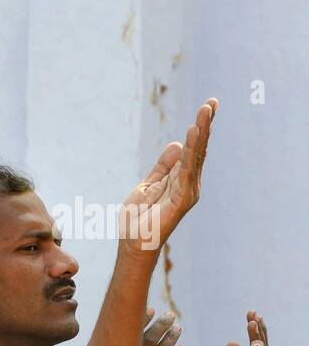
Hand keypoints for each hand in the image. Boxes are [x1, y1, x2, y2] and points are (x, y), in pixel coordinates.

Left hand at [119, 98, 216, 251]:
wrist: (133, 243)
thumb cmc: (139, 218)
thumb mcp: (148, 184)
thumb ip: (163, 166)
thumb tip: (176, 143)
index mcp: (181, 179)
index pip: (192, 149)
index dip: (199, 129)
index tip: (207, 107)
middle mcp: (189, 183)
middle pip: (198, 149)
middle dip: (205, 125)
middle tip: (212, 102)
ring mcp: (188, 190)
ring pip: (195, 156)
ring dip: (201, 132)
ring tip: (205, 111)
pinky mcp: (182, 198)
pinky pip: (187, 170)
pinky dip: (190, 151)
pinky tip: (193, 133)